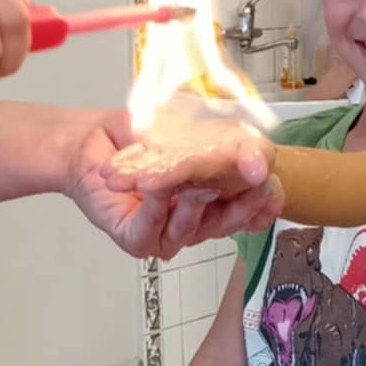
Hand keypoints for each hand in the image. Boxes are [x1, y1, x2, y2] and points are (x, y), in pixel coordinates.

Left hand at [68, 109, 282, 259]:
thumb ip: (232, 143)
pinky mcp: (135, 238)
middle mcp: (197, 219)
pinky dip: (154, 204)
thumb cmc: (140, 134)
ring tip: (195, 180)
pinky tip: (152, 183)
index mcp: (219, 196)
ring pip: (193, 228)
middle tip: (250, 177)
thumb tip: (258, 161)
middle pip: (230, 220)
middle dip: (243, 201)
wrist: (92, 138)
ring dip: (194, 202)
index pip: (254, 205)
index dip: (267, 198)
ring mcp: (167, 232)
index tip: (273, 182)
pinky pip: (152, 228)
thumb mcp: (195, 127)